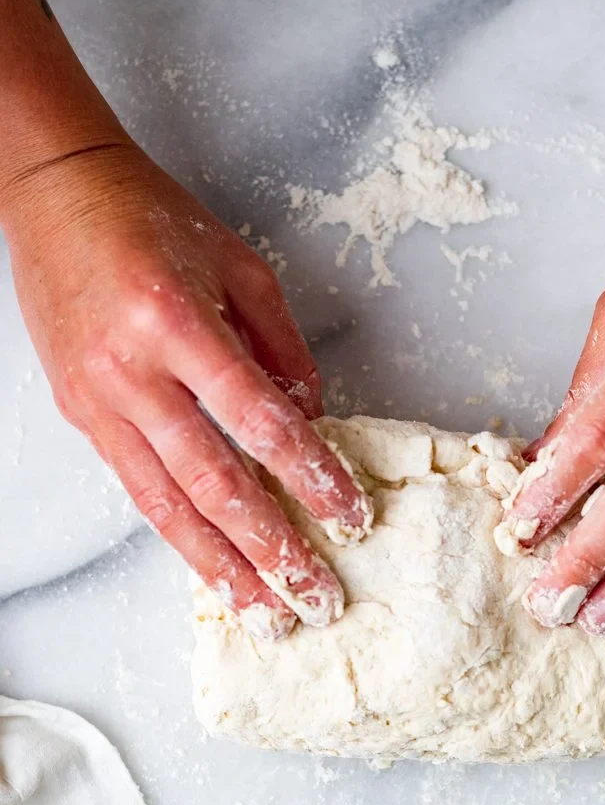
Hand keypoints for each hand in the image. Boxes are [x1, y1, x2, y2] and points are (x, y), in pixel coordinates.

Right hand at [3, 143, 370, 637]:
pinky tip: (211, 567)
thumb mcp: (241, 267)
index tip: (350, 517)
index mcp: (177, 322)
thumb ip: (283, 349)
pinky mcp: (81, 416)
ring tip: (264, 613)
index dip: (310, 476)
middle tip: (314, 596)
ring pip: (166, 505)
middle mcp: (132, 370)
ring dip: (221, 566)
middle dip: (271, 547)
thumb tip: (314, 421)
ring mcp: (98, 400)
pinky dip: (178, 535)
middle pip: (213, 481)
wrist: (54, 191)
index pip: (260, 420)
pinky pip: (137, 490)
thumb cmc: (148, 217)